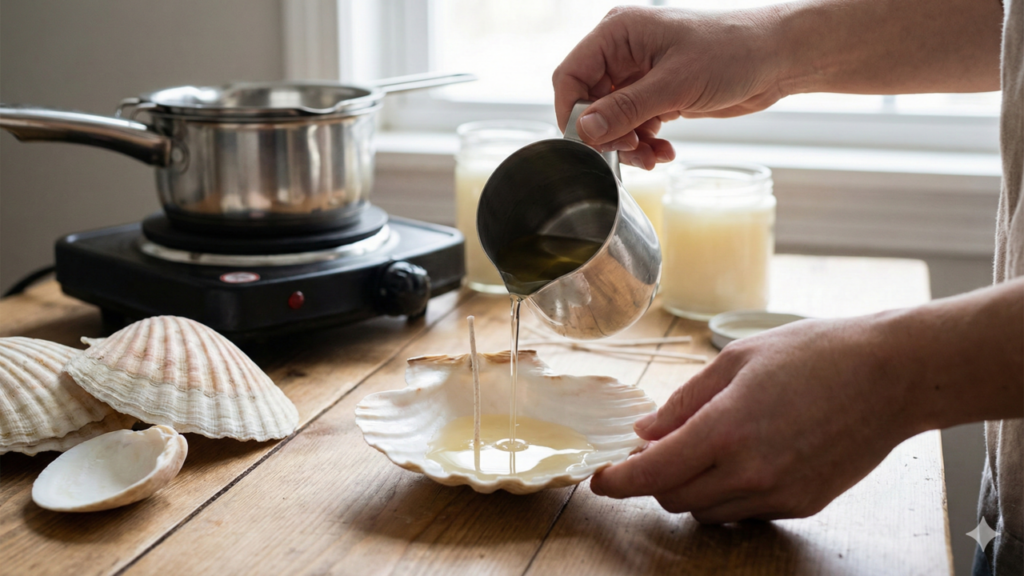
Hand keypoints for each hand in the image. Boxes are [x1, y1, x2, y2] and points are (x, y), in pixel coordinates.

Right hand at [552, 6, 787, 168]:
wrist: (777, 58)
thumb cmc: (733, 52)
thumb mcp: (675, 85)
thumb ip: (626, 109)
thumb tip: (585, 130)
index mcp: (619, 33)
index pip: (570, 75)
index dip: (572, 112)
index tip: (588, 143)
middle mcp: (623, 52)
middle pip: (589, 102)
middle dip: (607, 134)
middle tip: (630, 150)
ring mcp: (640, 74)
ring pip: (611, 120)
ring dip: (628, 144)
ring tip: (653, 157)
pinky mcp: (657, 94)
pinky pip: (634, 125)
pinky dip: (644, 143)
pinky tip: (664, 152)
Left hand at [589, 315, 917, 522]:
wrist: (890, 376)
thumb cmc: (815, 354)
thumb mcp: (736, 360)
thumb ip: (684, 401)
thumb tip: (646, 431)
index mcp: (726, 430)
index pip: (651, 473)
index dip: (617, 482)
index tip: (599, 481)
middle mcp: (750, 471)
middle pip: (673, 498)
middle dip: (653, 478)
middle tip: (658, 447)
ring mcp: (778, 494)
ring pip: (706, 511)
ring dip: (690, 487)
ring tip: (708, 447)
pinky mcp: (802, 505)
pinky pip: (744, 511)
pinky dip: (728, 493)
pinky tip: (744, 458)